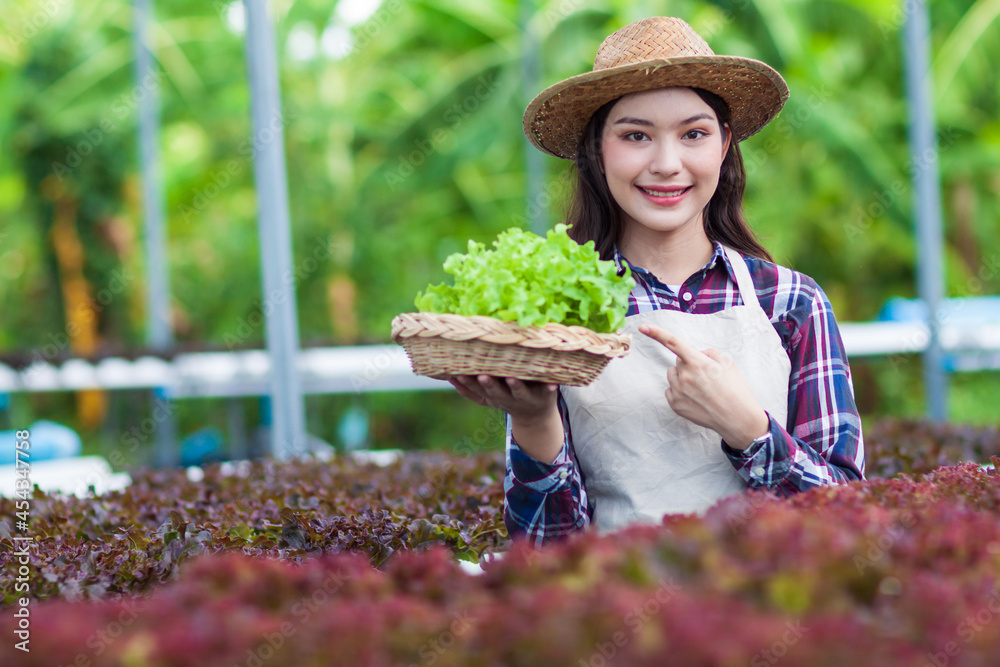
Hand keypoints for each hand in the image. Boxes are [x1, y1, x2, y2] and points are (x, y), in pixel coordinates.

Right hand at [448, 375, 562, 462]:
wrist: (536, 417)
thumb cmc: (508, 398)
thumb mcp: (488, 397)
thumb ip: (470, 389)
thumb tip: (446, 374)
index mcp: (494, 397)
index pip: (478, 391)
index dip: (468, 383)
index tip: (458, 372)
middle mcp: (508, 400)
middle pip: (497, 393)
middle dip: (490, 385)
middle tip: (482, 375)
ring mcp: (527, 399)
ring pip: (520, 393)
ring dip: (516, 387)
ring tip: (512, 378)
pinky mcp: (545, 396)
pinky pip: (548, 392)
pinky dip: (550, 388)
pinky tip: (552, 384)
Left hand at [638, 324, 769, 448]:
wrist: (737, 418)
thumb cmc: (734, 389)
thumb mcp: (728, 363)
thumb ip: (708, 353)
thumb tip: (696, 354)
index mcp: (697, 362)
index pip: (673, 342)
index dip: (656, 333)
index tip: (642, 327)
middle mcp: (684, 376)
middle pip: (678, 362)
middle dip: (688, 364)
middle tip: (706, 376)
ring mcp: (678, 391)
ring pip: (673, 375)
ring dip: (682, 377)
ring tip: (701, 388)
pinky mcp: (675, 405)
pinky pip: (671, 390)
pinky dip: (680, 391)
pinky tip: (695, 398)